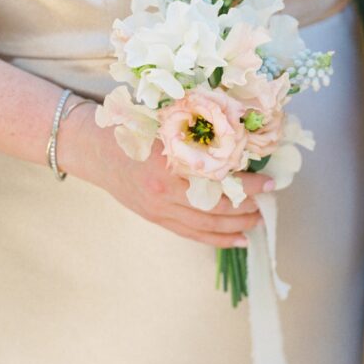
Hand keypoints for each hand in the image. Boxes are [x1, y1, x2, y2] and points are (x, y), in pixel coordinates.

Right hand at [61, 102, 271, 245]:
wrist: (93, 149)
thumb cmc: (130, 129)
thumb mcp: (164, 123)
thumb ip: (196, 134)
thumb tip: (239, 138)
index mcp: (169, 163)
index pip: (219, 180)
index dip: (247, 184)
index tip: (270, 181)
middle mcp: (164, 191)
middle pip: (215, 208)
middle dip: (246, 208)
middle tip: (268, 203)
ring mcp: (159, 209)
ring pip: (206, 226)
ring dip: (236, 226)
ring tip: (257, 222)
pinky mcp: (155, 218)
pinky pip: (191, 234)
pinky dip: (216, 239)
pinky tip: (237, 240)